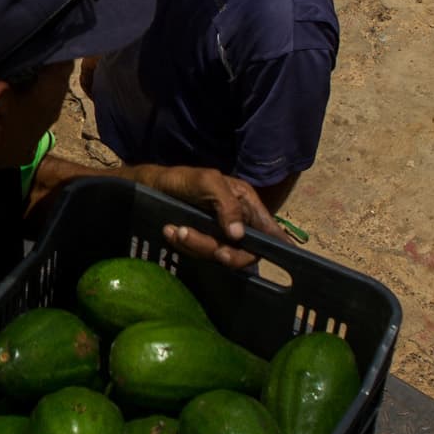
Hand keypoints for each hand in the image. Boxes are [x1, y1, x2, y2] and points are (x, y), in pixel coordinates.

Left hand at [146, 166, 278, 270]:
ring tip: (176, 230)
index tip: (282, 255)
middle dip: (224, 251)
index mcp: (246, 202)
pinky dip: (185, 246)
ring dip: (197, 246)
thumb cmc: (182, 179)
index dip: (278, 243)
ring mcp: (219, 233)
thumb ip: (227, 205)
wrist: (151, 187)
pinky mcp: (202, 242)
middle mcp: (237, 220)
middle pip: (245, 250)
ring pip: (219, 253)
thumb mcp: (206, 183)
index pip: (269, 228)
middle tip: (212, 251)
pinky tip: (170, 232)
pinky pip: (199, 253)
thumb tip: (239, 235)